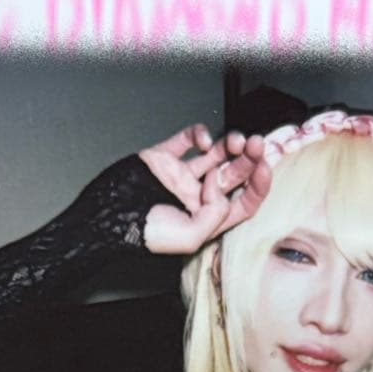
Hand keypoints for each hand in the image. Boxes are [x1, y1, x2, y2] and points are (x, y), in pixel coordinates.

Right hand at [139, 124, 270, 254]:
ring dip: (230, 144)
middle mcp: (198, 196)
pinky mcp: (166, 156)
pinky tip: (202, 139)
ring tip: (235, 140)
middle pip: (234, 175)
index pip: (243, 202)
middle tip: (256, 144)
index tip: (264, 167)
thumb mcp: (189, 238)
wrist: (109, 215)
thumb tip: (220, 190)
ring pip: (216, 154)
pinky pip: (188, 139)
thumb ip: (214, 216)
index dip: (258, 185)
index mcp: (208, 218)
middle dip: (249, 158)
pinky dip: (198, 133)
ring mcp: (183, 175)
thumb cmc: (145, 233)